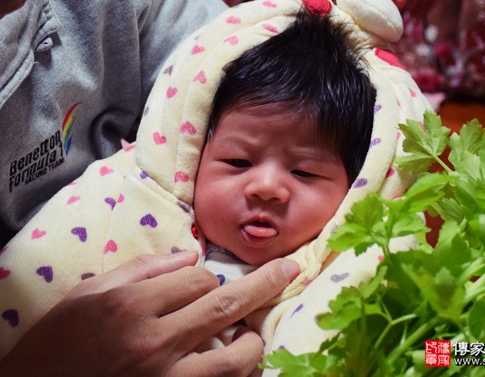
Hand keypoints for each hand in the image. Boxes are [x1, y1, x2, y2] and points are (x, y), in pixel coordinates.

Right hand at [0, 251, 299, 376]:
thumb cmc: (58, 343)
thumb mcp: (88, 294)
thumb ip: (141, 270)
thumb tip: (190, 255)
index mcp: (130, 304)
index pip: (195, 278)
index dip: (208, 276)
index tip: (206, 281)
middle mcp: (152, 338)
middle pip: (225, 304)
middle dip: (265, 282)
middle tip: (290, 269)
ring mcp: (165, 376)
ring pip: (234, 352)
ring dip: (253, 339)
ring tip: (256, 332)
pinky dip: (237, 373)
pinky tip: (237, 361)